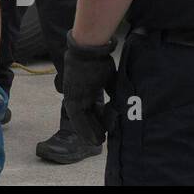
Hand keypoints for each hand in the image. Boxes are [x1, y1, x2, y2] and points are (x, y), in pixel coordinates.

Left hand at [63, 30, 116, 145]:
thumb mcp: (109, 78)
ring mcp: (74, 95)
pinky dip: (83, 128)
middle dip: (94, 127)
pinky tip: (90, 138)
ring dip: (88, 131)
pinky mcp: (71, 97)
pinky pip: (76, 117)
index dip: (100, 118)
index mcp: (87, 88)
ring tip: (97, 143)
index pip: (93, 108)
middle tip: (101, 140)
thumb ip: (113, 90)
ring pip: (80, 118)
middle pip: (87, 115)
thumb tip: (121, 101)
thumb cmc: (99, 59)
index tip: (107, 128)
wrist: (88, 49)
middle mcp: (79, 93)